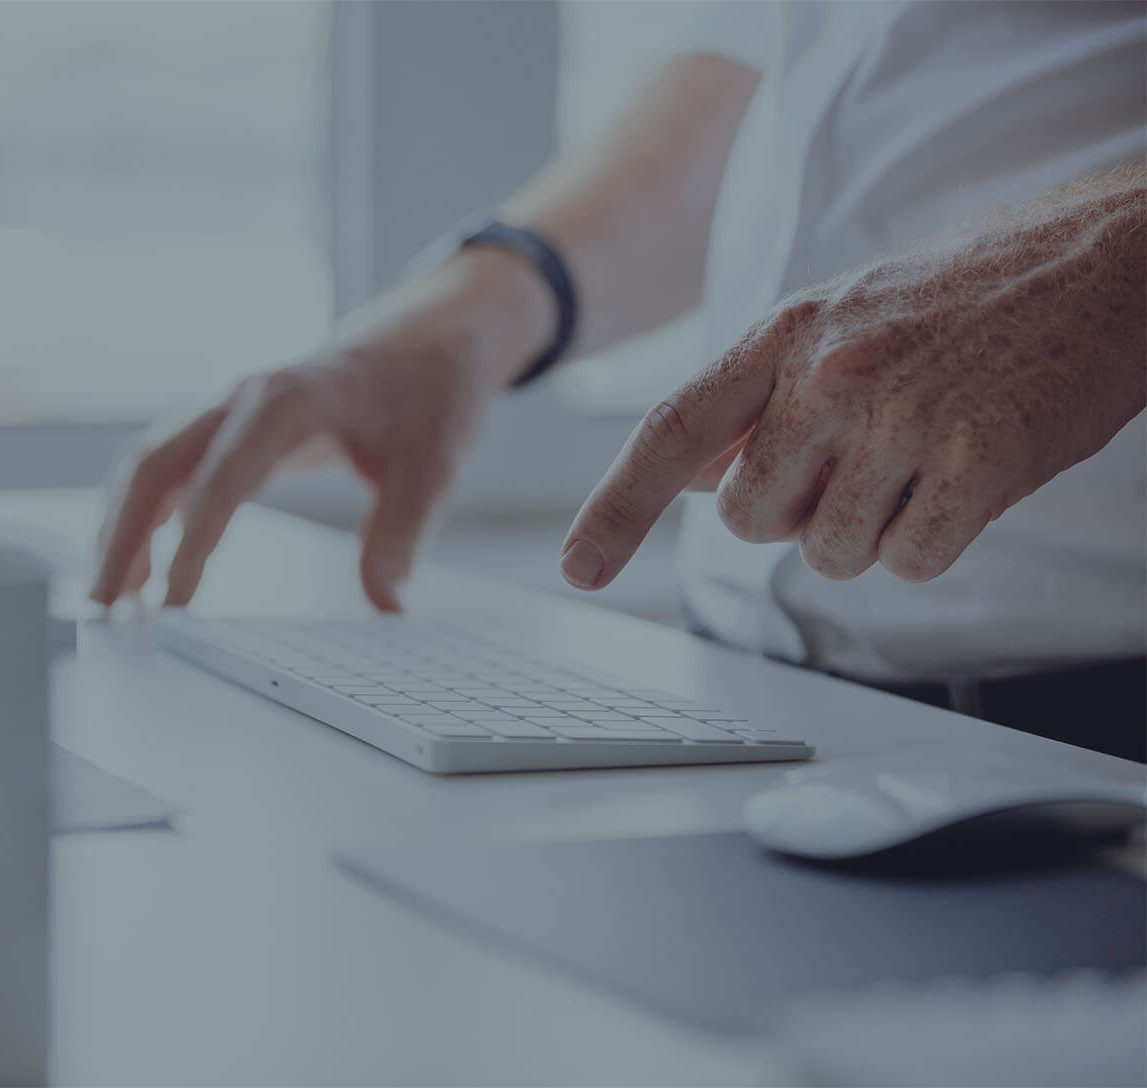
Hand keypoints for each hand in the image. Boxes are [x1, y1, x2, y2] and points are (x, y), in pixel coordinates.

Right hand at [91, 249, 552, 610]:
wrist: (429, 336)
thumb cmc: (428, 392)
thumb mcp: (432, 466)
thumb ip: (402, 535)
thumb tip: (386, 607)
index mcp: (292, 399)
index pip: (224, 475)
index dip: (194, 541)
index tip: (177, 602)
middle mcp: (245, 397)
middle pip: (157, 463)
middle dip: (123, 536)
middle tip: (105, 610)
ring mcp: (228, 408)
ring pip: (148, 463)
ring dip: (121, 528)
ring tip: (111, 602)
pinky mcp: (228, 425)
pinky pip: (164, 466)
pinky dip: (141, 514)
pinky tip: (138, 567)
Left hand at [561, 171, 1145, 587]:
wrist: (1097, 262)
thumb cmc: (956, 298)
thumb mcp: (833, 319)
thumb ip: (754, 398)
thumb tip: (691, 477)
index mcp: (783, 333)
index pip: (669, 434)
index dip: (614, 510)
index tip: (579, 567)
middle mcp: (829, 374)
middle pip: (752, 522)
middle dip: (795, 515)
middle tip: (858, 460)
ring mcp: (903, 419)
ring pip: (832, 554)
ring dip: (870, 529)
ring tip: (918, 454)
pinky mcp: (979, 463)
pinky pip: (910, 563)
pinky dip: (931, 540)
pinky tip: (961, 477)